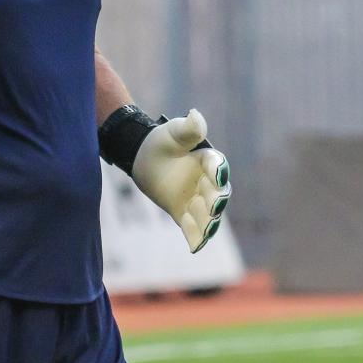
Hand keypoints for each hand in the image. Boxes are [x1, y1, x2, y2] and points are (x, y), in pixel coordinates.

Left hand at [131, 109, 231, 252]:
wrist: (145, 157)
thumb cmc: (163, 141)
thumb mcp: (174, 132)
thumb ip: (188, 128)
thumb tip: (195, 115)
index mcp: (208, 160)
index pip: (216, 165)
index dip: (217, 169)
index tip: (216, 173)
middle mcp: (207, 182)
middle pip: (217, 193)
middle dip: (217, 199)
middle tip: (215, 204)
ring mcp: (197, 199)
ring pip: (207, 213)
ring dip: (208, 221)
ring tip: (207, 228)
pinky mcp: (183, 212)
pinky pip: (192, 227)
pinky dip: (195, 237)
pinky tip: (195, 247)